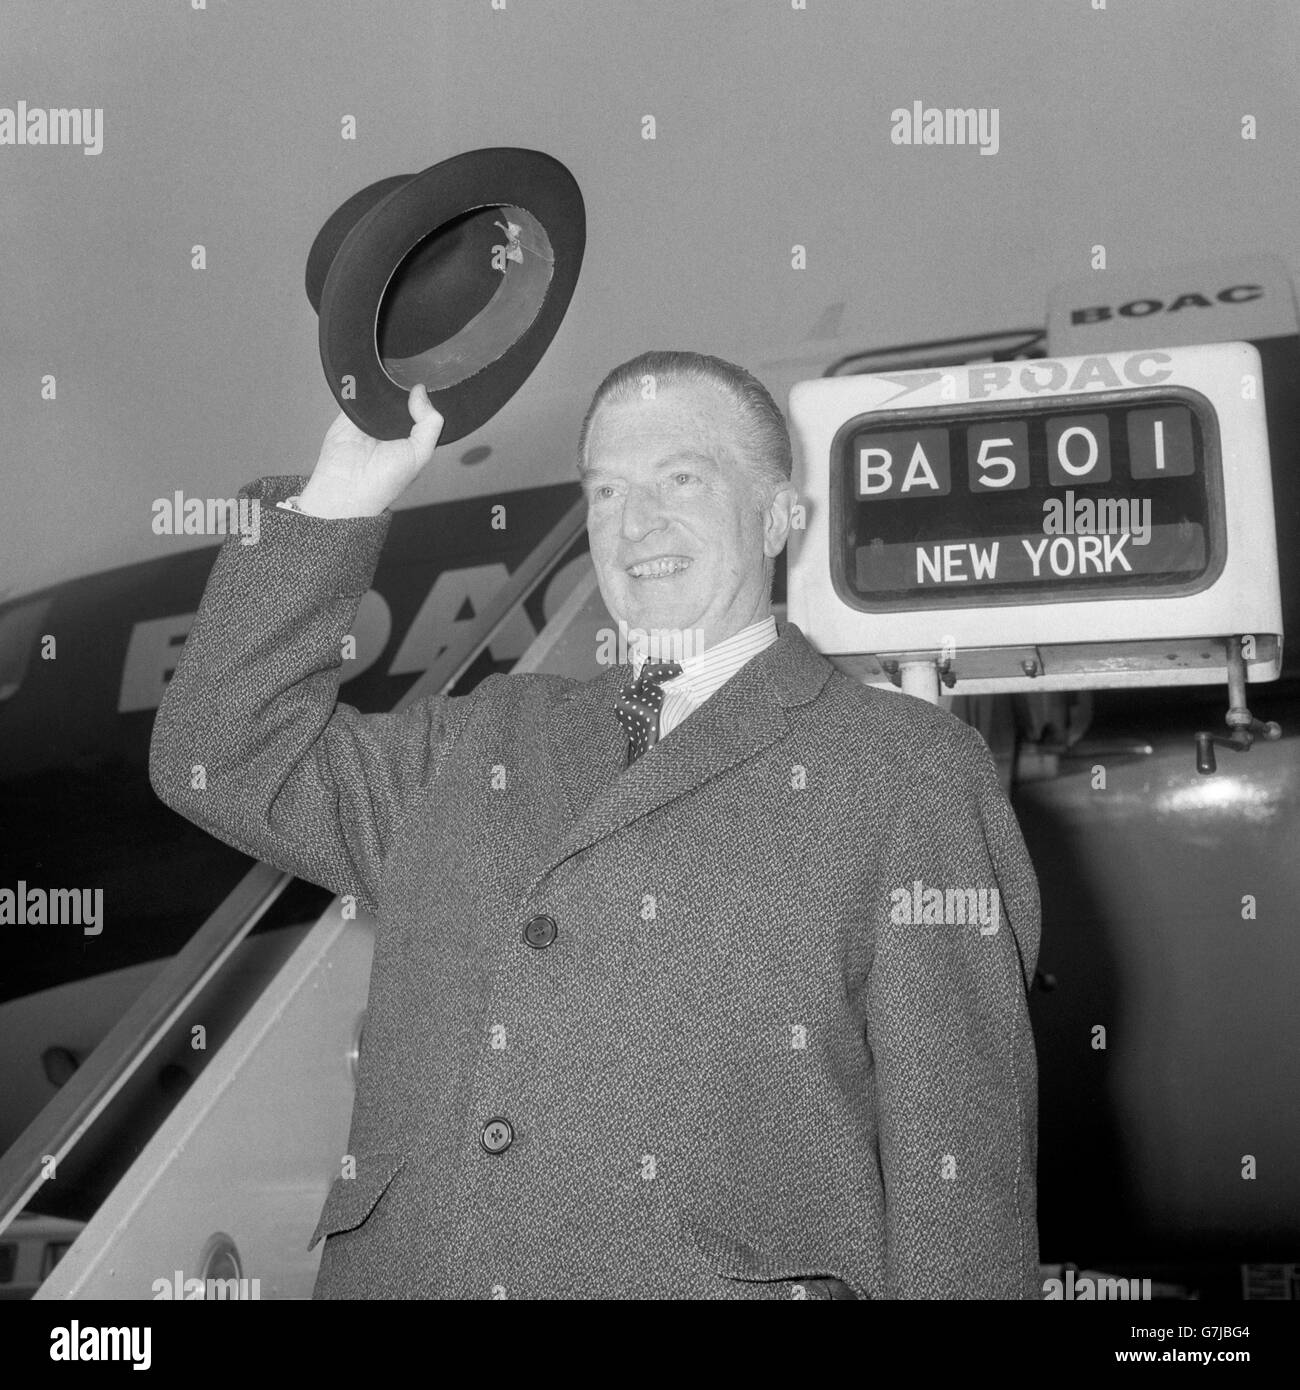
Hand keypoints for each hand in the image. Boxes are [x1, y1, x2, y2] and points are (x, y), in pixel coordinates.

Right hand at [296, 384, 444, 516]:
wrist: (347, 486)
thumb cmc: (383, 481)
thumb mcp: (420, 453)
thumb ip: (430, 423)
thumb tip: (421, 393)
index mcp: (412, 436)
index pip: (423, 407)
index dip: (426, 396)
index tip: (426, 385)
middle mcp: (392, 426)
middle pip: (403, 395)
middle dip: (405, 387)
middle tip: (406, 381)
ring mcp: (372, 417)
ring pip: (382, 390)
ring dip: (385, 384)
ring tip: (387, 382)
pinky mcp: (351, 410)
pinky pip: (359, 390)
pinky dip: (364, 384)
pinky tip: (371, 385)